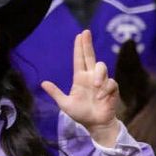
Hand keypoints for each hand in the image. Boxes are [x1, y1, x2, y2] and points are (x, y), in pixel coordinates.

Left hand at [41, 30, 120, 144]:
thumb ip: (55, 93)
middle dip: (88, 44)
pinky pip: (111, 83)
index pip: (79, 59)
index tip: (79, 35)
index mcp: (80, 78)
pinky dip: (105, 90)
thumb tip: (43, 83)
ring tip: (95, 88)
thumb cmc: (81, 114)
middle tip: (86, 32)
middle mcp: (91, 77)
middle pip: (91, 56)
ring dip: (99, 76)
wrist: (95, 124)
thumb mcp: (65, 104)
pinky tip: (101, 98)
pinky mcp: (112, 89)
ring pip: (102, 67)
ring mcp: (102, 82)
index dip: (79, 47)